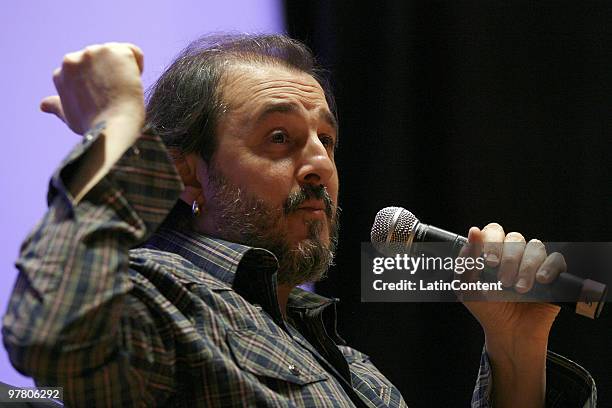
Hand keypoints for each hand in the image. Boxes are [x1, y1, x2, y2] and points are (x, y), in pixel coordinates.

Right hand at [40, 42, 144, 134]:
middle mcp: (72, 59)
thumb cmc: (94, 126)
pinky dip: (138, 66)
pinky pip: (133, 52)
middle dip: (110, 74)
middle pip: (101, 59)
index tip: (104, 99)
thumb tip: (43, 105)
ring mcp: (93, 52)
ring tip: (122, 91)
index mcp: (60, 73)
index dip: (99, 85)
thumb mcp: (69, 116)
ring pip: (116, 54)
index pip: (86, 70)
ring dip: (123, 70)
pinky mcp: (115, 51)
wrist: (112, 127)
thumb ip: (57, 105)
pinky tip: (132, 82)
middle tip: (115, 96)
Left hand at [460, 223, 565, 407]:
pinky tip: (541, 281)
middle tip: (503, 281)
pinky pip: (556, 259)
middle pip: (515, 238)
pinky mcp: (553, 275)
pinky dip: (549, 268)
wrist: (509, 333)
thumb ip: (467, 261)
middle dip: (509, 260)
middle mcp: (513, 253)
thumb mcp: (467, 287)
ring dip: (526, 267)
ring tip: (520, 289)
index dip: (492, 242)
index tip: (489, 263)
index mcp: (492, 252)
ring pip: (535, 247)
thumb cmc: (487, 308)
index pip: (494, 231)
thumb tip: (473, 232)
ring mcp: (534, 263)